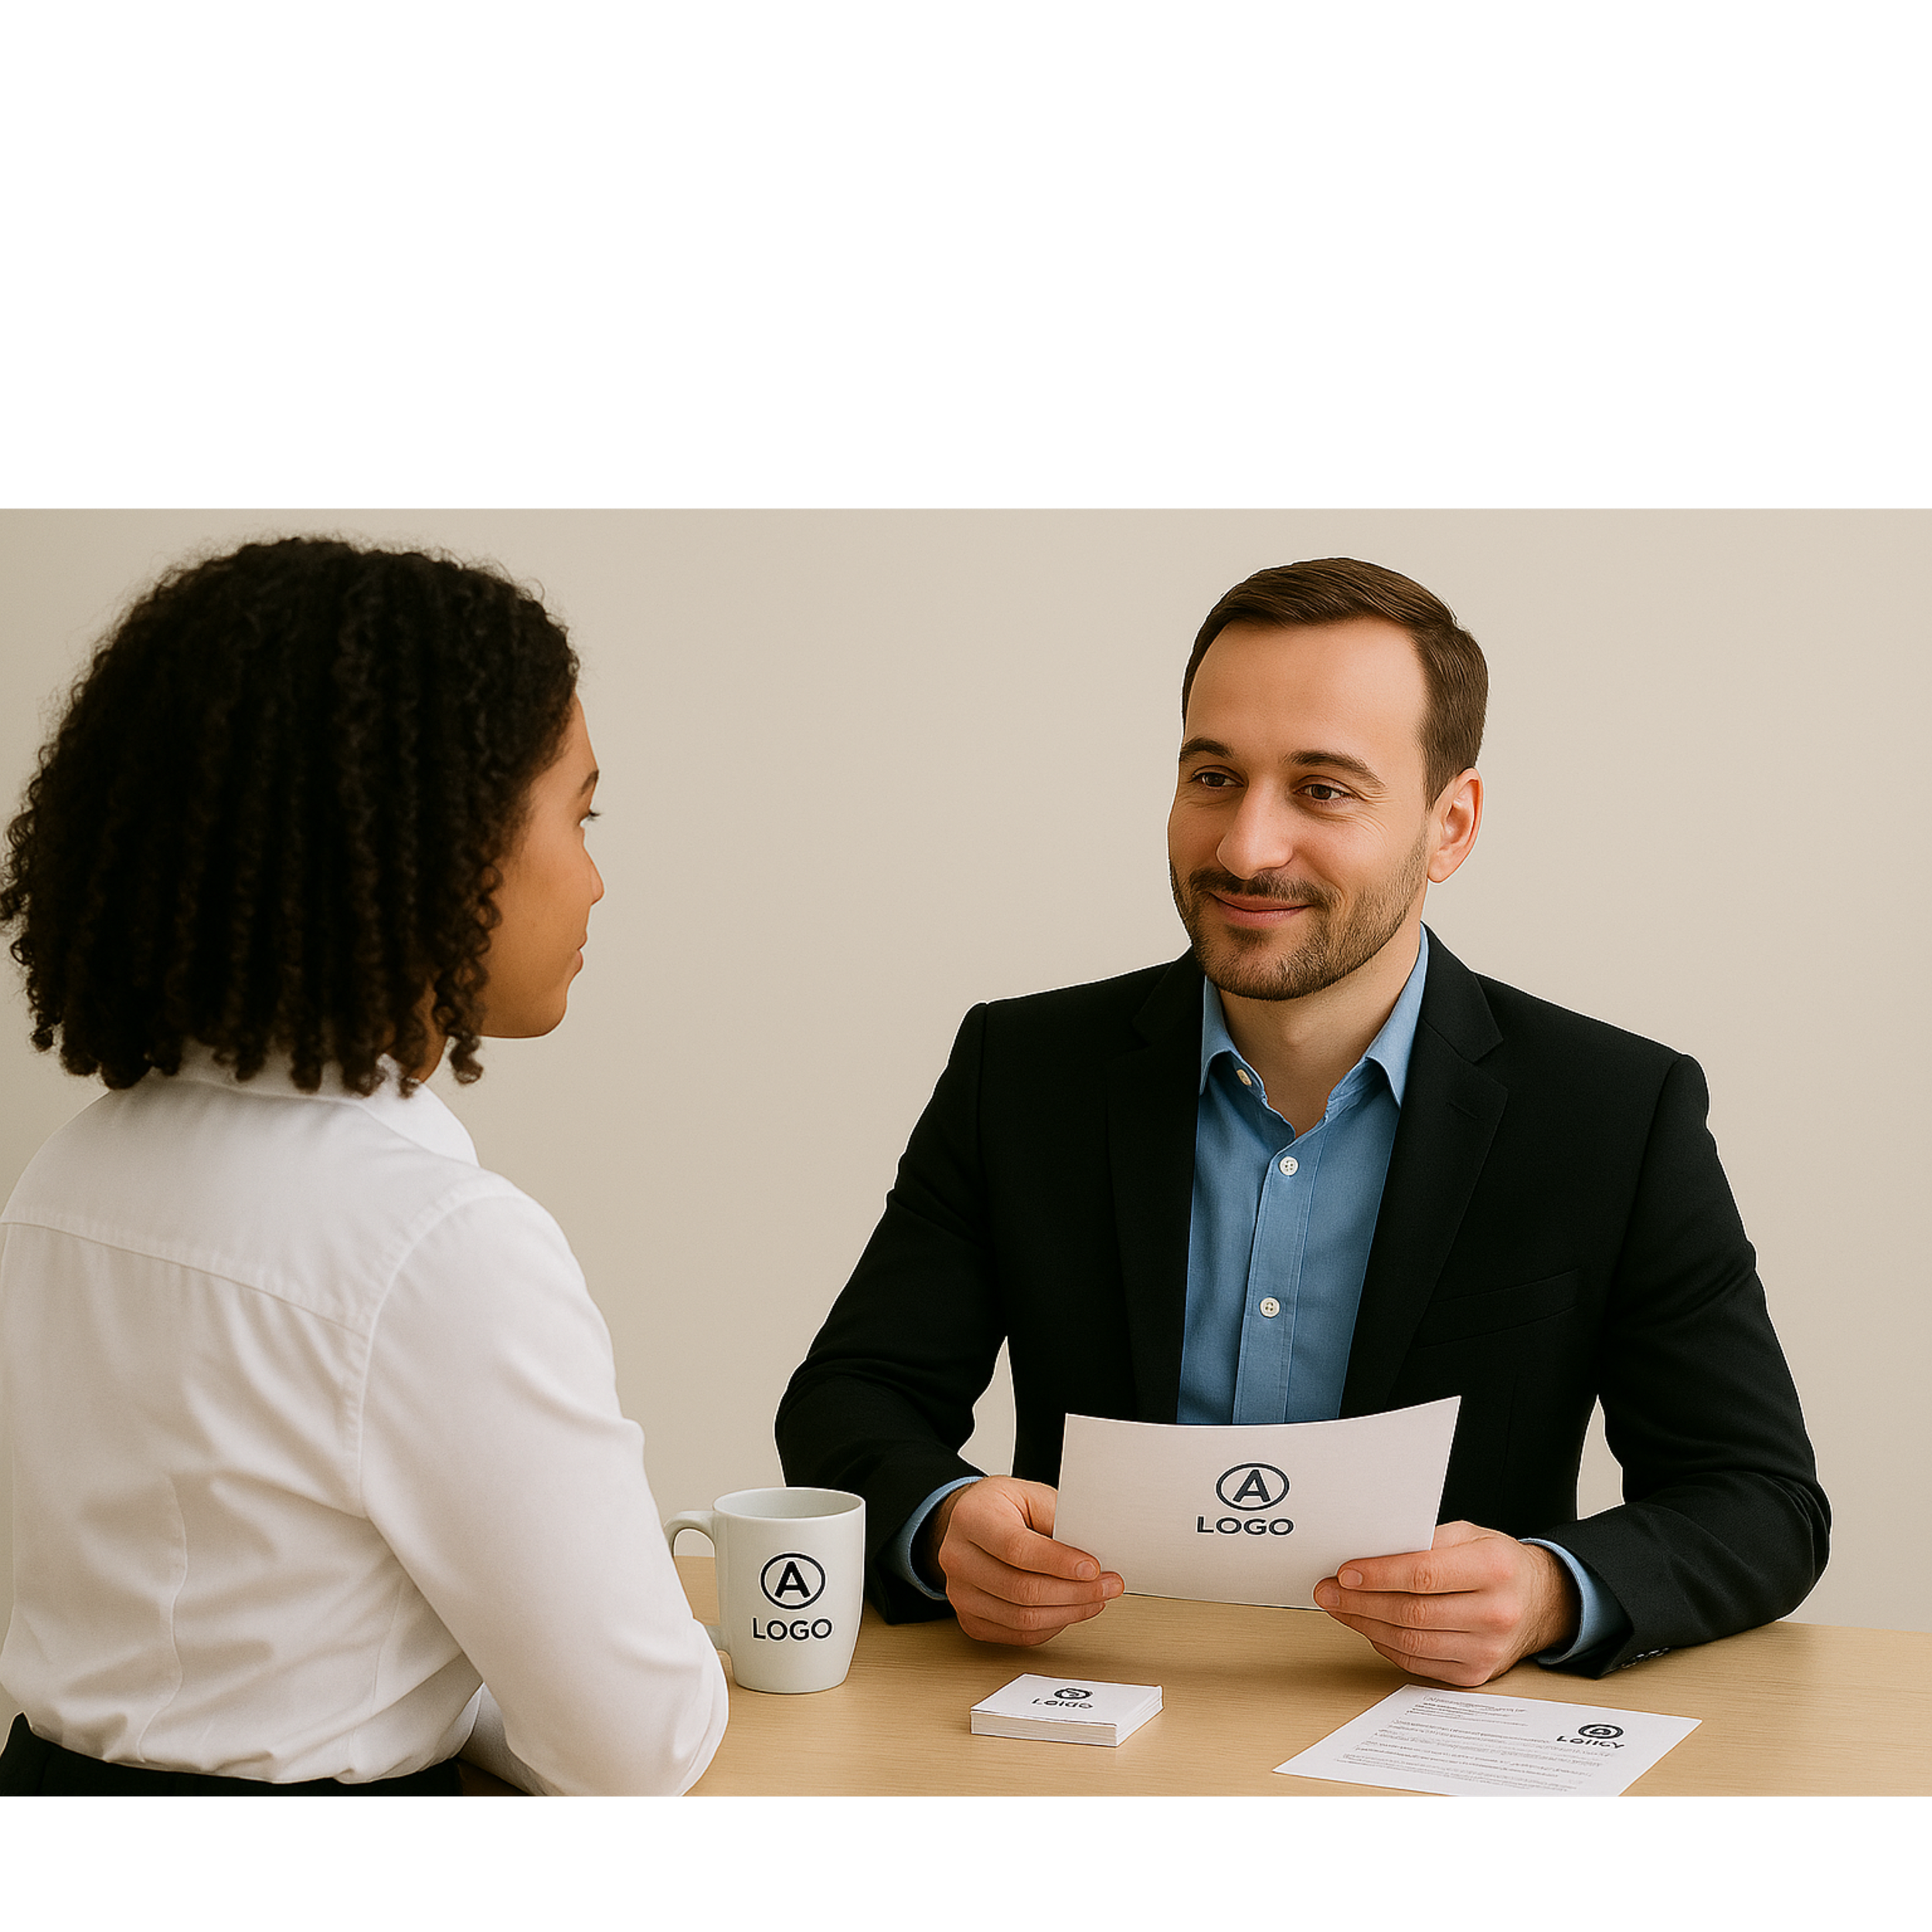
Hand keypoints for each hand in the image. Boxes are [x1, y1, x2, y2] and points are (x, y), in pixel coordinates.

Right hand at [922, 1477, 1123, 1645]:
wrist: (970, 1523)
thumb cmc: (1002, 1507)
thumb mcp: (1031, 1495)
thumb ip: (1057, 1518)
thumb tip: (1093, 1548)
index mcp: (971, 1518)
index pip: (1016, 1548)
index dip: (1058, 1562)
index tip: (1093, 1568)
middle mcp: (958, 1558)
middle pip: (1021, 1589)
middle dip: (1074, 1592)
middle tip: (1108, 1585)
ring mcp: (960, 1594)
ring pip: (1021, 1618)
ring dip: (1068, 1612)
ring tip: (1096, 1598)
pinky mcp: (970, 1619)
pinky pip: (1017, 1634)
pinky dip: (1051, 1626)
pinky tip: (1071, 1610)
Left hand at [1312, 1521, 1579, 1685]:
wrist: (1541, 1602)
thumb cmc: (1498, 1563)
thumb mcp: (1469, 1534)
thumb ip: (1424, 1540)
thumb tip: (1370, 1551)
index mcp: (1493, 1568)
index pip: (1424, 1574)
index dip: (1379, 1575)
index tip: (1345, 1572)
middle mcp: (1495, 1612)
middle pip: (1412, 1612)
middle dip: (1361, 1602)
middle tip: (1328, 1592)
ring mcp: (1487, 1649)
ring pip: (1411, 1642)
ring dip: (1366, 1625)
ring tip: (1340, 1608)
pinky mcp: (1476, 1673)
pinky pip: (1419, 1664)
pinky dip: (1386, 1645)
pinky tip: (1369, 1627)